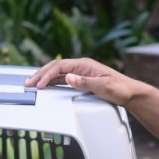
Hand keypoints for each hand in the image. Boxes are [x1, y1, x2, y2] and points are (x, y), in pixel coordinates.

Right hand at [25, 57, 142, 105]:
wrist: (130, 93)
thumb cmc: (120, 88)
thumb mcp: (103, 86)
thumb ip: (85, 82)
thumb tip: (68, 77)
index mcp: (84, 64)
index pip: (60, 66)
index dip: (47, 75)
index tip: (40, 84)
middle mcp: (81, 66)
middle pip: (55, 67)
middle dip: (40, 74)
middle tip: (28, 83)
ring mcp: (80, 73)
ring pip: (57, 73)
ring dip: (44, 78)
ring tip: (32, 84)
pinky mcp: (81, 80)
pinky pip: (62, 79)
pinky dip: (51, 82)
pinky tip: (45, 86)